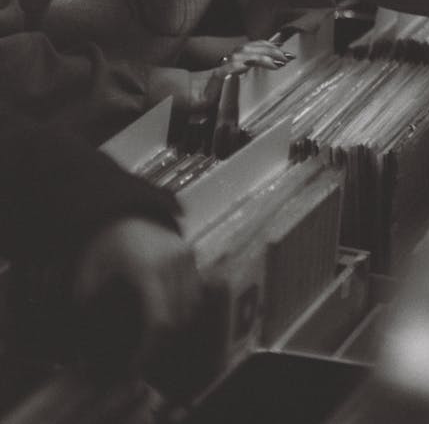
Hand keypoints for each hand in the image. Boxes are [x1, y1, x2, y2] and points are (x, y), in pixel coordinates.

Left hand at [73, 218, 201, 377]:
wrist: (121, 207)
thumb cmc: (103, 241)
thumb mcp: (88, 272)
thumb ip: (88, 308)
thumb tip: (85, 345)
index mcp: (147, 269)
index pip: (159, 322)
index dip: (148, 352)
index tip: (133, 369)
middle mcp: (173, 263)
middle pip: (179, 319)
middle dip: (161, 345)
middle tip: (140, 361)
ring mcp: (186, 257)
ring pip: (192, 308)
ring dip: (176, 329)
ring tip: (153, 341)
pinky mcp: (191, 255)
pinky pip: (196, 292)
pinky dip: (184, 310)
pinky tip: (165, 317)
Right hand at [189, 39, 294, 110]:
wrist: (189, 98)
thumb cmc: (211, 94)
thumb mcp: (233, 85)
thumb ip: (246, 79)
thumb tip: (268, 74)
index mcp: (233, 62)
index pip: (251, 48)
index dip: (267, 46)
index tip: (284, 50)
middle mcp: (227, 62)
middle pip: (249, 48)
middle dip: (269, 50)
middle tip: (287, 56)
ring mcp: (221, 69)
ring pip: (241, 55)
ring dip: (260, 56)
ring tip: (277, 62)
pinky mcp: (214, 79)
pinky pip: (227, 69)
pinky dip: (239, 66)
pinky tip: (250, 66)